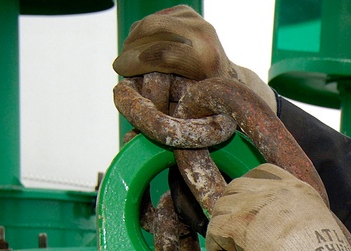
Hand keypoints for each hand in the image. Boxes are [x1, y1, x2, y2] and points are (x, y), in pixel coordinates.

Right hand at [114, 5, 275, 110]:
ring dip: (134, 41)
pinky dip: (142, 34)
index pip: (163, 54)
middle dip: (131, 49)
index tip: (119, 70)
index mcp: (207, 60)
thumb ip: (162, 120)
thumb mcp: (190, 115)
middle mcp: (205, 34)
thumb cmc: (207, 106)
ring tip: (129, 60)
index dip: (135, 62)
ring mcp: (197, 20)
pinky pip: (154, 19)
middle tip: (120, 66)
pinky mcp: (187, 12)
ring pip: (151, 23)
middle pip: (153, 31)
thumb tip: (129, 138)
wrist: (231, 81)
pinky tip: (141, 50)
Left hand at [206, 164, 350, 250]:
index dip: (250, 189)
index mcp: (299, 189)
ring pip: (222, 207)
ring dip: (222, 229)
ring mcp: (256, 204)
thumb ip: (300, 221)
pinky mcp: (240, 224)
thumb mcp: (321, 228)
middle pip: (238, 186)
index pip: (264, 172)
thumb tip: (286, 234)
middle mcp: (276, 190)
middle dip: (231, 207)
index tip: (248, 206)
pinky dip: (216, 248)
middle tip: (233, 231)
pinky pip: (215, 229)